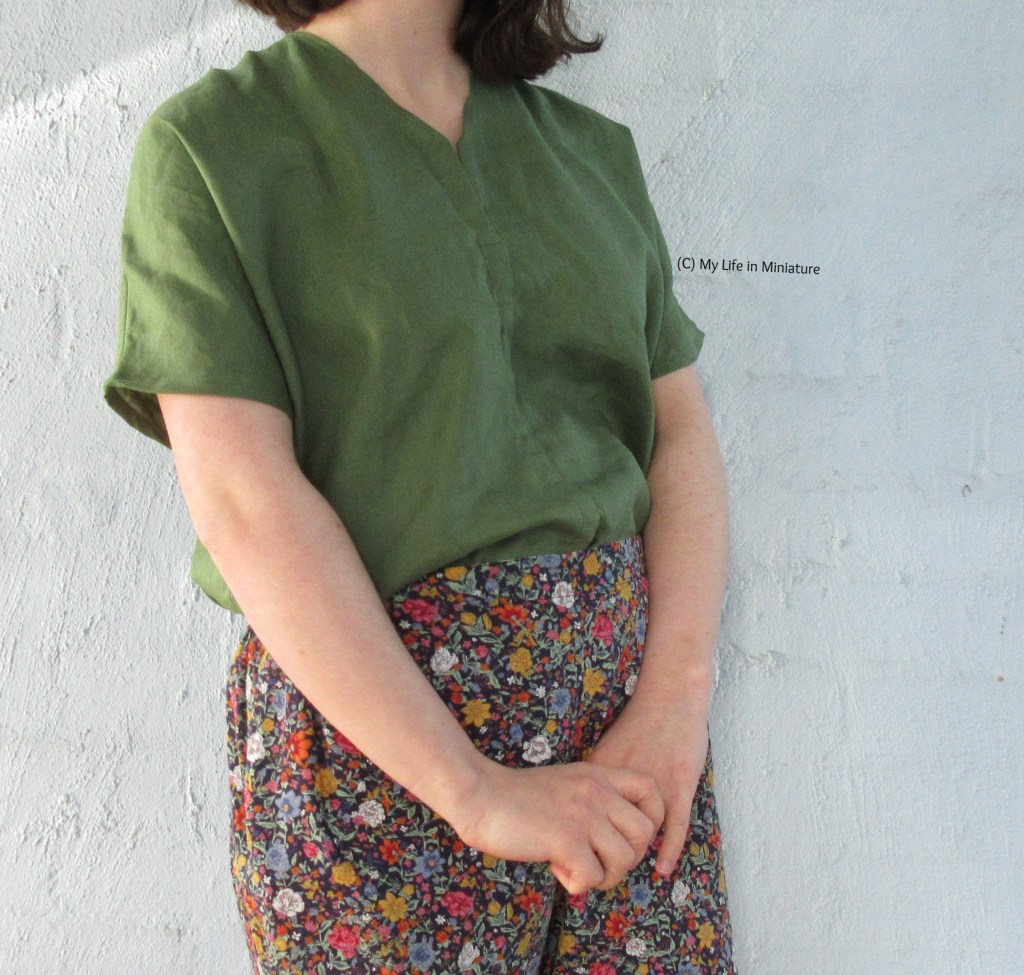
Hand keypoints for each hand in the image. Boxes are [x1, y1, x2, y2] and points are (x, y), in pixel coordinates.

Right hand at [450, 759, 665, 894]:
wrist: (480, 795)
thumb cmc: (517, 796)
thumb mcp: (566, 784)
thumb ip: (594, 800)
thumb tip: (615, 841)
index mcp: (597, 775)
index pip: (651, 790)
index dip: (652, 819)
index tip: (628, 836)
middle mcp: (596, 792)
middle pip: (645, 834)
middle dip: (627, 858)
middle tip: (598, 861)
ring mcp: (583, 815)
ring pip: (625, 860)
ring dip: (604, 875)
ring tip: (576, 868)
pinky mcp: (566, 840)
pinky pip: (593, 877)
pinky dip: (577, 884)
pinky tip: (556, 869)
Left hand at [582, 688, 709, 877]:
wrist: (670, 695)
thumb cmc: (640, 721)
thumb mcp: (609, 747)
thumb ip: (596, 777)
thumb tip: (580, 806)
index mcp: (603, 771)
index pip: (587, 816)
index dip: (581, 837)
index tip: (574, 853)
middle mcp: (626, 781)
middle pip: (613, 828)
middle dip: (608, 849)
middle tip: (603, 868)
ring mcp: (656, 784)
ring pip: (643, 830)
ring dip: (635, 851)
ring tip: (626, 869)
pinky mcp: (680, 785)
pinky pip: (676, 824)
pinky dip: (668, 848)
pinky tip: (662, 869)